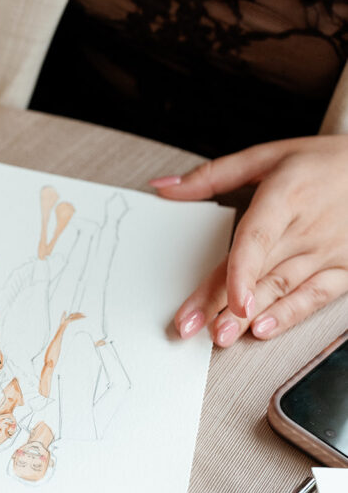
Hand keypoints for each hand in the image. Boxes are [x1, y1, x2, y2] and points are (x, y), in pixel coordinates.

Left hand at [150, 135, 347, 345]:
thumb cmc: (318, 163)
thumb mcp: (266, 156)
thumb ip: (212, 175)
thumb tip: (163, 187)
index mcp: (285, 195)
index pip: (258, 238)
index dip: (240, 271)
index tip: (226, 299)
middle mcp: (307, 226)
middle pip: (259, 271)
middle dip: (223, 303)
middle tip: (192, 329)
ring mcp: (328, 251)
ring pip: (283, 288)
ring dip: (251, 316)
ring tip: (221, 336)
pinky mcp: (344, 268)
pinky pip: (315, 297)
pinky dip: (290, 315)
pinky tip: (264, 330)